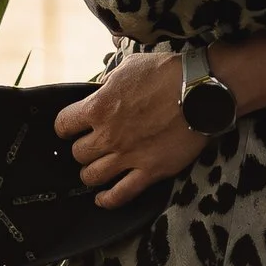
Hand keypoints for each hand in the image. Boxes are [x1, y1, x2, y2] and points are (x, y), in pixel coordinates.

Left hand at [56, 53, 207, 207]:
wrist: (201, 91)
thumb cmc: (167, 73)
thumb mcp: (130, 66)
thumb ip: (110, 81)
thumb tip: (103, 87)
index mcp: (98, 107)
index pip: (63, 125)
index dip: (66, 127)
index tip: (71, 129)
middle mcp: (108, 135)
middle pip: (78, 153)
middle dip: (82, 150)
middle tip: (91, 147)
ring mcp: (128, 155)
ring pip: (92, 176)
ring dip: (91, 174)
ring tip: (96, 170)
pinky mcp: (150, 170)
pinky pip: (121, 194)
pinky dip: (108, 199)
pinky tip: (103, 198)